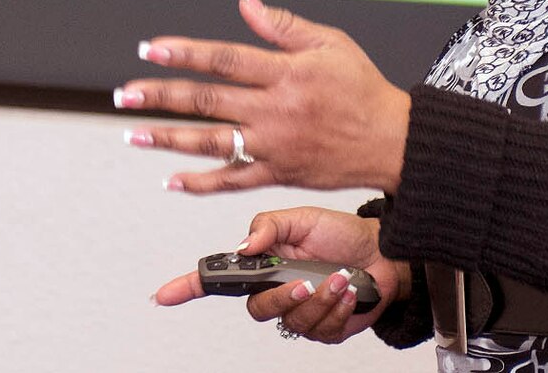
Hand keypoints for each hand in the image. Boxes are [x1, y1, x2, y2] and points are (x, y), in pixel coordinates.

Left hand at [116, 0, 410, 193]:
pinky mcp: (278, 174)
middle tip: (125, 93)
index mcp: (285, 73)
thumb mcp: (329, 42)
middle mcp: (275, 111)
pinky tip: (172, 179)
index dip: (183, 53)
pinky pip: (233, 181)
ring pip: (212, 143)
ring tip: (133, 134)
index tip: (149, 48)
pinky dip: (201, 183)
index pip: (223, 59)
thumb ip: (281, 24)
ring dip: (168, 139)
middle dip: (160, 96)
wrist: (392, 142)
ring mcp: (274, 146)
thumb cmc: (362, 87)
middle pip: (207, 102)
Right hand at [152, 206, 406, 344]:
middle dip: (283, 297)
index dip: (188, 287)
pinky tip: (347, 290)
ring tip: (339, 277)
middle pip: (258, 309)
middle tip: (303, 281)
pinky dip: (337, 307)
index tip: (164, 294)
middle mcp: (277, 289)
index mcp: (264, 262)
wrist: (383, 254)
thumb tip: (245, 245)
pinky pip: (321, 329)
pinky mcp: (324, 328)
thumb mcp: (303, 218)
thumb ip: (269, 227)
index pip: (219, 279)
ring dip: (320, 299)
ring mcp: (299, 311)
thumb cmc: (341, 234)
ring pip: (293, 320)